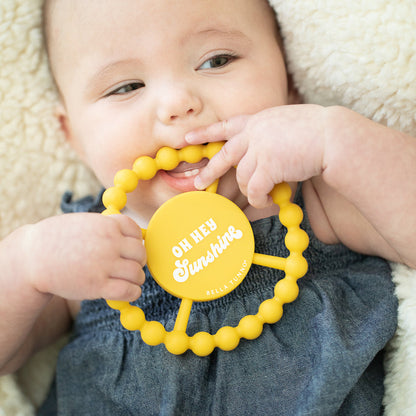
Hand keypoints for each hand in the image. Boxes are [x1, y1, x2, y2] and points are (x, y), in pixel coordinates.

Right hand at [23, 213, 145, 301]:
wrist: (33, 258)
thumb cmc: (58, 239)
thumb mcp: (85, 222)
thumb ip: (108, 226)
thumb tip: (135, 236)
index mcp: (106, 225)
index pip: (136, 231)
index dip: (136, 241)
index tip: (129, 248)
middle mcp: (109, 244)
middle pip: (140, 253)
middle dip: (137, 260)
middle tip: (129, 266)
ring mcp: (104, 265)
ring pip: (138, 274)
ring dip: (136, 279)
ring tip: (128, 280)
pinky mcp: (98, 286)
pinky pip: (129, 291)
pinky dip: (133, 293)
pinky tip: (128, 292)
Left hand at [186, 104, 325, 206]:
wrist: (332, 135)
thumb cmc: (317, 131)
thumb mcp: (286, 123)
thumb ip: (268, 134)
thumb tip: (260, 151)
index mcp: (258, 120)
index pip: (226, 125)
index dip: (206, 132)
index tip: (188, 138)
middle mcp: (254, 133)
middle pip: (224, 155)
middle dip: (209, 171)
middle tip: (198, 183)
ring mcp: (259, 149)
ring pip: (242, 178)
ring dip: (250, 190)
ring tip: (262, 194)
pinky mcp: (268, 166)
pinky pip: (254, 190)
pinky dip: (259, 199)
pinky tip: (268, 198)